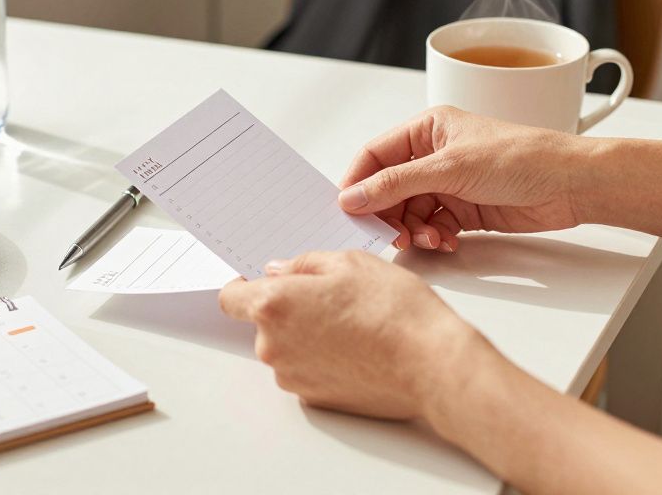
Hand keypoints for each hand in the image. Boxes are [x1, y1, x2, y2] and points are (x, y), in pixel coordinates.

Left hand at [218, 250, 481, 419]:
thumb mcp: (349, 262)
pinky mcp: (315, 400)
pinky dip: (323, 359)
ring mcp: (293, 377)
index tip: (260, 280)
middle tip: (331, 296)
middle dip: (289, 309)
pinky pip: (307, 371)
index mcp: (274, 306)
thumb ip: (304, 264)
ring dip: (306, 335)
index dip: (244, 286)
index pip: (231, 298)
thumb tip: (281, 271)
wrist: (430, 363)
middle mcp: (274, 347)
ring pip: (287, 348)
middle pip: (264, 324)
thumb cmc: (394, 310)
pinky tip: (357, 347)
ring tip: (352, 323)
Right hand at [338, 106, 588, 251]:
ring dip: (414, 229)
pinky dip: (434, 237)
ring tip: (430, 239)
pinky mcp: (466, 209)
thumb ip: (397, 184)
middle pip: (389, 189)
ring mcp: (450, 183)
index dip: (358, 183)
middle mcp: (434, 154)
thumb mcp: (450, 168)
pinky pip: (433, 226)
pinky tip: (447, 241)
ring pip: (410, 212)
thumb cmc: (521, 157)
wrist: (570, 184)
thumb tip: (353, 196)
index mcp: (427, 129)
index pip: (375, 155)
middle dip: (388, 214)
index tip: (348, 211)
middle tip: (391, 235)